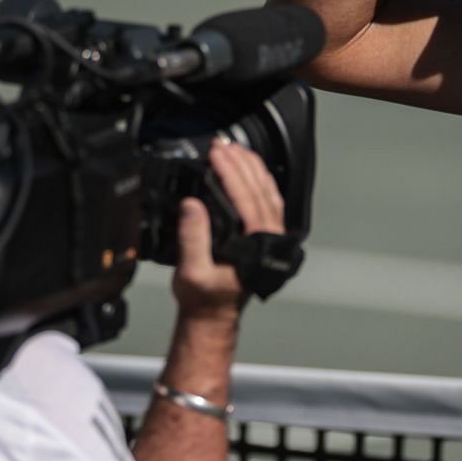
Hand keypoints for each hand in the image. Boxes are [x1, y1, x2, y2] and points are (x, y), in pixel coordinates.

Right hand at [169, 141, 284, 317]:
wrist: (213, 316)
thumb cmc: (204, 298)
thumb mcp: (191, 272)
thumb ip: (193, 238)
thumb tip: (192, 205)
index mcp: (254, 247)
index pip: (246, 198)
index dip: (230, 172)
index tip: (216, 154)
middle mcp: (268, 239)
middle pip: (259, 190)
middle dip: (240, 162)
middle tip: (222, 144)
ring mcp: (269, 236)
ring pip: (267, 192)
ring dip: (251, 167)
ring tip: (234, 148)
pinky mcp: (265, 235)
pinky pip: (268, 200)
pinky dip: (258, 180)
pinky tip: (248, 168)